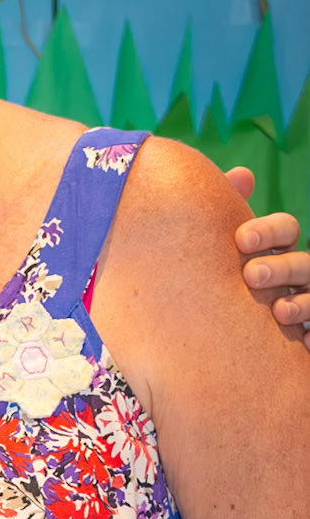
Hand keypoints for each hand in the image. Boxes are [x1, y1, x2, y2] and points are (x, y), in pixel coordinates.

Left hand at [228, 166, 309, 348]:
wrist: (217, 334)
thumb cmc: (221, 278)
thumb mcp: (220, 249)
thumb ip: (226, 212)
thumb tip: (244, 173)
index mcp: (276, 248)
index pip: (285, 229)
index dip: (268, 231)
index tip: (240, 240)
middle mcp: (296, 273)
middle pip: (302, 262)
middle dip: (281, 267)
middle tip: (250, 276)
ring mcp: (305, 301)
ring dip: (302, 302)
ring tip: (279, 312)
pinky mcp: (306, 334)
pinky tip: (305, 344)